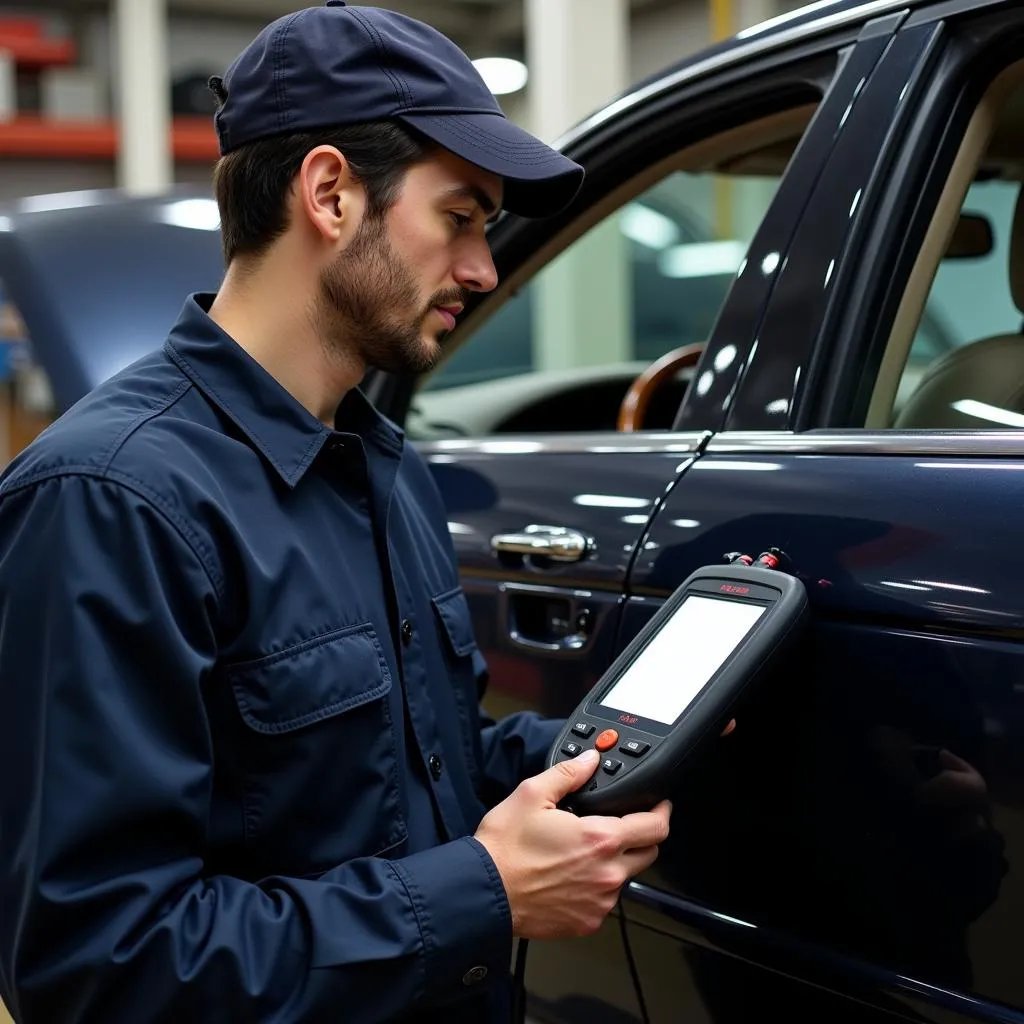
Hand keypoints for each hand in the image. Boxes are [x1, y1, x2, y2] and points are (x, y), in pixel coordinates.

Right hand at [474, 749, 671, 939]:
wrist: (483, 893)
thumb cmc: (504, 848)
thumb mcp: (532, 795)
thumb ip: (568, 774)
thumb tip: (590, 761)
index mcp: (600, 839)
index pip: (656, 827)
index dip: (662, 812)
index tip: (659, 806)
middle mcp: (607, 873)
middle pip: (648, 853)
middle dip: (641, 836)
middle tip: (619, 825)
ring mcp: (599, 902)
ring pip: (625, 877)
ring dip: (615, 862)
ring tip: (582, 852)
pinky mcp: (587, 923)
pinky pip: (605, 901)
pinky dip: (596, 887)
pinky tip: (571, 875)